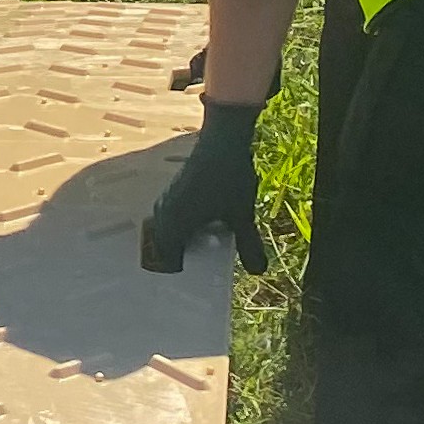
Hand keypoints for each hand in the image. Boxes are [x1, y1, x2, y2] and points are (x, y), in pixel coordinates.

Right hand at [140, 99, 270, 273]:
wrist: (222, 139)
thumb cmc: (229, 179)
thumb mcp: (242, 214)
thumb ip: (248, 244)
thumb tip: (259, 272)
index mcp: (174, 224)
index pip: (166, 258)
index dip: (177, 272)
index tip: (191, 283)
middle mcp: (165, 213)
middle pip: (164, 245)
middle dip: (179, 257)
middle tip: (198, 269)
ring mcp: (168, 198)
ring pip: (168, 228)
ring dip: (181, 239)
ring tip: (202, 248)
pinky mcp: (174, 189)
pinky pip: (172, 215)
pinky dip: (183, 225)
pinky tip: (203, 225)